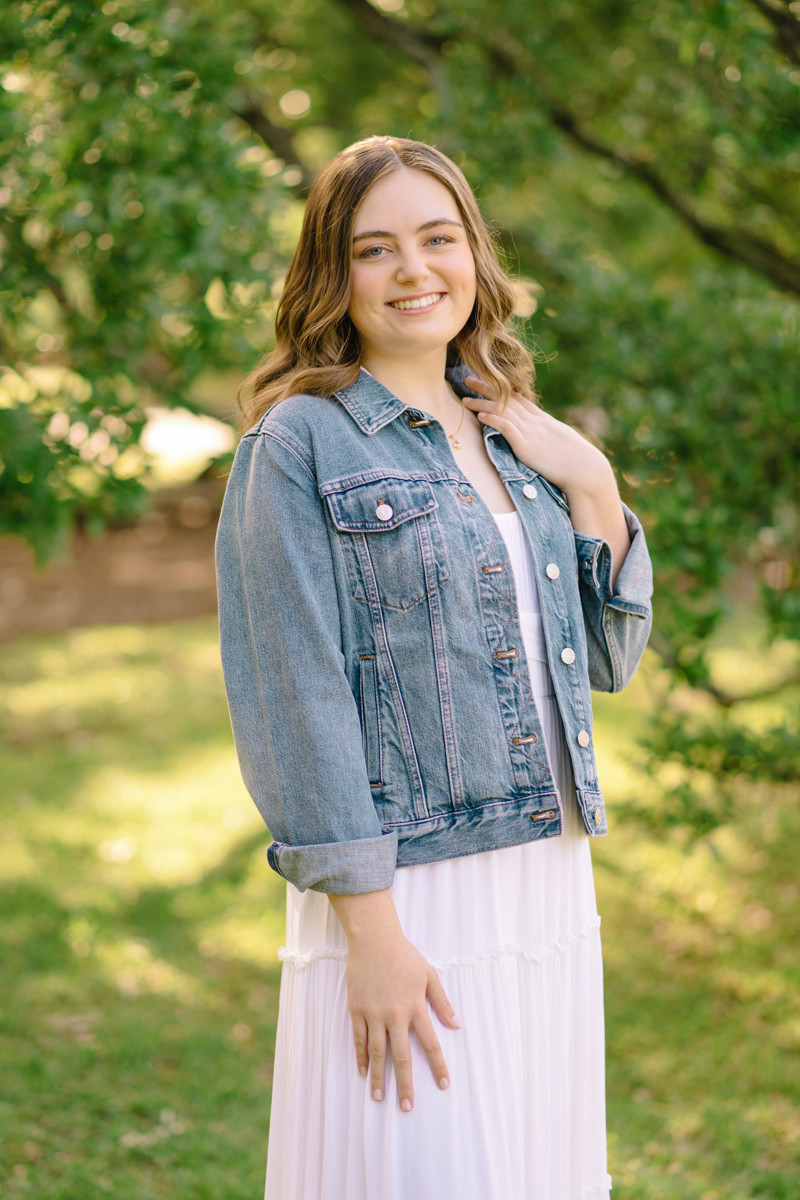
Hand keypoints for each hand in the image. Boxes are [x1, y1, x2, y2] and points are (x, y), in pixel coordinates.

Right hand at [343, 917, 459, 1111]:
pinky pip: (358, 1038)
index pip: (430, 1043)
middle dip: (405, 1084)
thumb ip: (442, 1002)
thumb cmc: (404, 955)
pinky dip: (360, 1057)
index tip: (444, 1084)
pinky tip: (363, 1071)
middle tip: (407, 1106)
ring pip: (377, 1052)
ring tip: (379, 1097)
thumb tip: (456, 1025)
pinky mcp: (357, 1009)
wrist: (373, 939)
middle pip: (401, 1056)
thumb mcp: (429, 975)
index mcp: (415, 1007)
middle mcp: (395, 1015)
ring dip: (379, 1077)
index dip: (438, 1066)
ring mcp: (374, 1013)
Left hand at [460, 375, 612, 501]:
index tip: (488, 382)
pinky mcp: (527, 447)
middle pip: (507, 400)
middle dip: (486, 389)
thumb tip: (542, 442)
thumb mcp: (562, 444)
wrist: (586, 469)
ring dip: (483, 404)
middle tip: (468, 380)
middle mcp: (535, 423)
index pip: (519, 400)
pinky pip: (508, 429)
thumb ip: (548, 439)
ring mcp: (531, 433)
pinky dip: (494, 420)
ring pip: (503, 412)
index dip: (502, 390)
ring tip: (465, 399)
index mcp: (543, 421)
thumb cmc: (578, 462)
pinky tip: (481, 417)